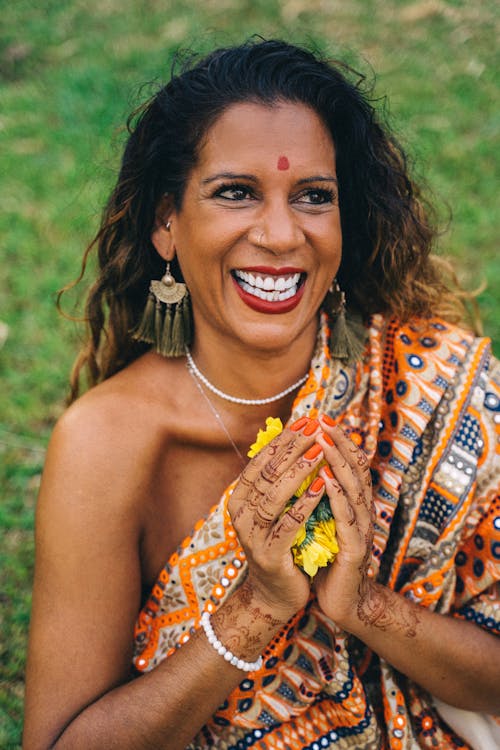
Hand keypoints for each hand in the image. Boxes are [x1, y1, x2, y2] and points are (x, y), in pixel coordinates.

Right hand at [228, 418, 325, 619]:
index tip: (305, 421)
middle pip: (267, 473)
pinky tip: (320, 487)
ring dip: (298, 470)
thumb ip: (279, 481)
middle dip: (292, 448)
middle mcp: (241, 514)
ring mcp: (252, 535)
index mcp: (240, 498)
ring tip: (319, 451)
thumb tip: (296, 440)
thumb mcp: (274, 509)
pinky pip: (287, 524)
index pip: (261, 461)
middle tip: (314, 428)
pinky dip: (303, 503)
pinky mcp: (269, 555)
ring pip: (274, 495)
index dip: (282, 440)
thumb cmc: (281, 544)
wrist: (275, 594)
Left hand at [312, 415, 375, 630]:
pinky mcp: (355, 551)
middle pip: (355, 470)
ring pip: (353, 489)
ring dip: (338, 463)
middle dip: (339, 442)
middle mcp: (362, 512)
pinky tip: (327, 480)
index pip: (350, 465)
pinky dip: (338, 497)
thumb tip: (301, 468)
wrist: (342, 602)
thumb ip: (317, 498)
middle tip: (323, 419)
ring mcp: (361, 530)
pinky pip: (347, 519)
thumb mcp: (321, 522)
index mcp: (353, 505)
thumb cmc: (328, 559)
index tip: (321, 418)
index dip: (339, 441)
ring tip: (324, 440)